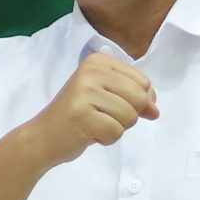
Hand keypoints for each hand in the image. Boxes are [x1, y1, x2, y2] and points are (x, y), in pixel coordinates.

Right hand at [29, 51, 157, 165]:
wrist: (44, 136)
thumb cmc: (79, 116)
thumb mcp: (108, 98)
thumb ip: (134, 98)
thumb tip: (155, 111)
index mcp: (98, 61)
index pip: (143, 82)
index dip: (136, 101)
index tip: (112, 105)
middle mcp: (90, 71)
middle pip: (140, 98)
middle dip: (128, 115)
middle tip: (102, 116)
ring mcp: (84, 91)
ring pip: (130, 117)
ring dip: (116, 128)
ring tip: (94, 124)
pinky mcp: (81, 114)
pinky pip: (116, 132)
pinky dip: (106, 139)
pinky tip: (89, 133)